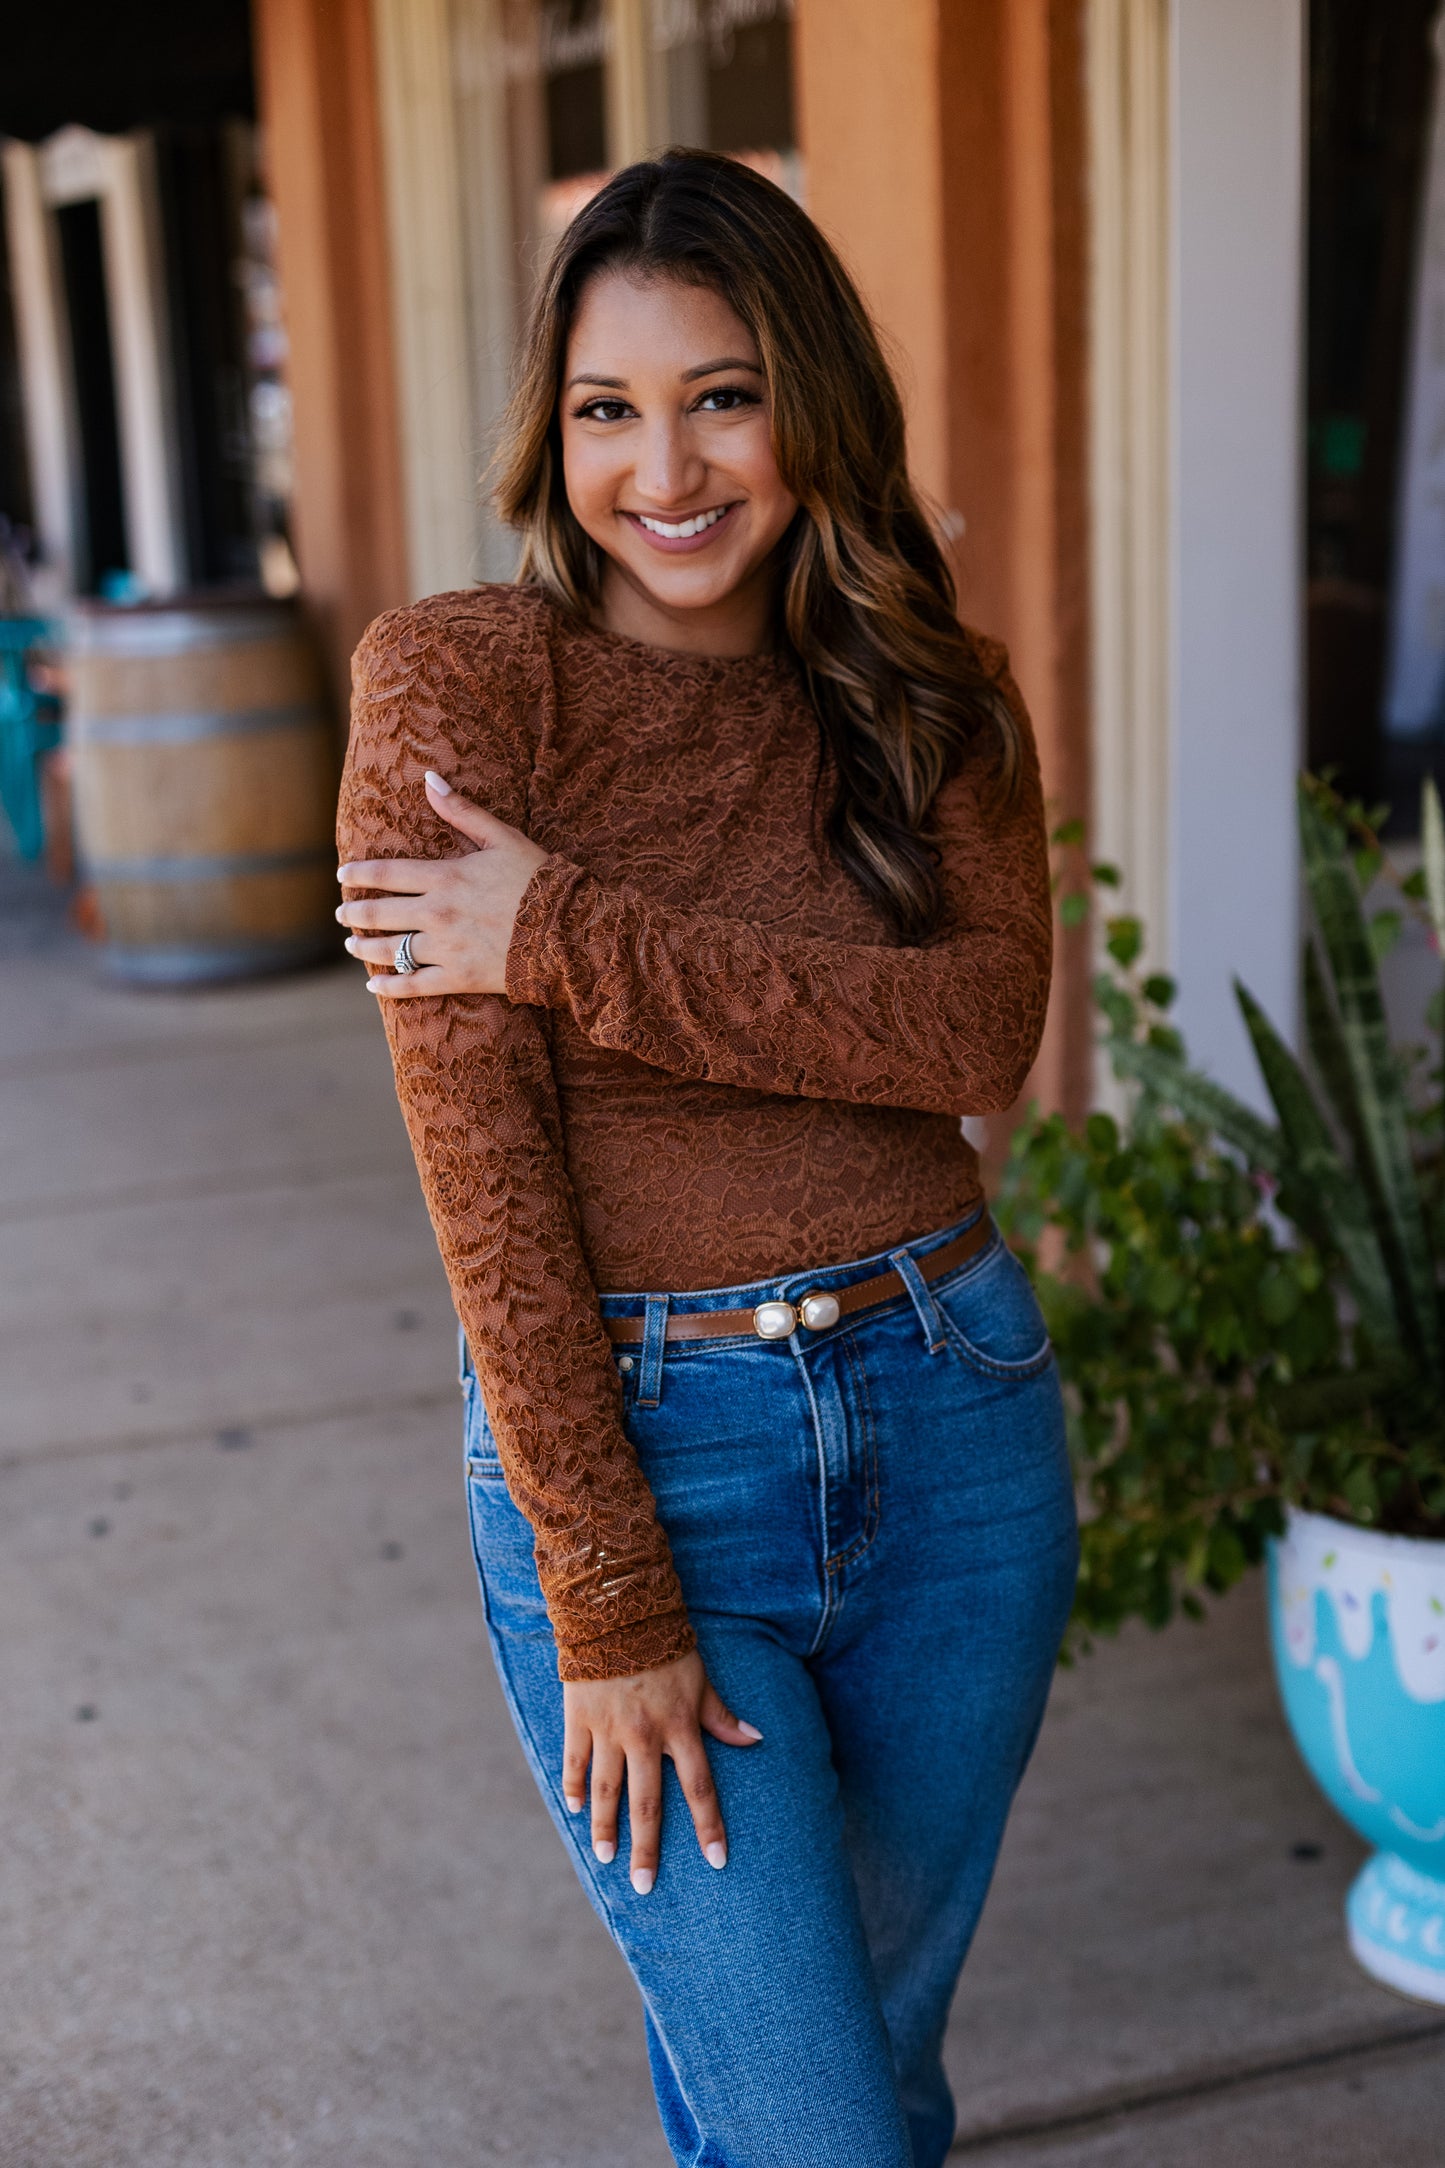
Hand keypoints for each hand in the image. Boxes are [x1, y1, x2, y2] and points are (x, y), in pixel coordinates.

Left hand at [336, 771, 549, 996]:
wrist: (568, 930)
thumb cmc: (538, 880)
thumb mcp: (502, 838)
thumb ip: (462, 811)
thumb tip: (430, 778)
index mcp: (445, 877)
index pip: (385, 874)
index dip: (358, 875)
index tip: (342, 876)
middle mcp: (437, 913)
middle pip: (379, 914)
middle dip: (353, 913)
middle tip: (341, 913)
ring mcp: (446, 948)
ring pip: (390, 950)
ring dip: (364, 947)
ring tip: (351, 945)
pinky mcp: (459, 977)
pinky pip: (413, 985)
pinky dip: (389, 986)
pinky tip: (372, 984)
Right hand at [563, 1650, 762, 1893]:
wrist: (618, 1610)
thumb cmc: (667, 1646)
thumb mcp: (701, 1680)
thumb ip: (722, 1716)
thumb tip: (756, 1739)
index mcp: (679, 1727)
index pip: (700, 1787)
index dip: (710, 1826)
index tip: (717, 1861)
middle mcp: (644, 1735)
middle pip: (647, 1803)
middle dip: (647, 1848)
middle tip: (644, 1887)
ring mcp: (608, 1729)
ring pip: (606, 1790)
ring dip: (606, 1827)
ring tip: (606, 1858)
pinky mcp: (579, 1717)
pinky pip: (574, 1760)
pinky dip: (573, 1786)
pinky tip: (574, 1809)